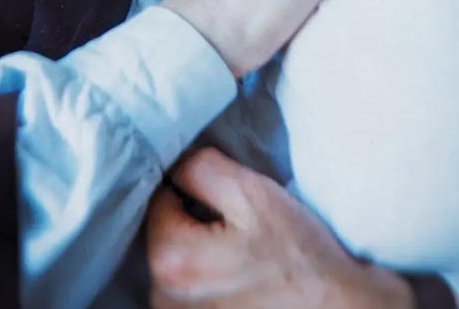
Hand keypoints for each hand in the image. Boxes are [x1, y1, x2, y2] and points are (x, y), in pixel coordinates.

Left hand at [147, 147, 414, 308]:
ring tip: (243, 256)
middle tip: (239, 227)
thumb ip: (201, 168)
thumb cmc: (299, 257)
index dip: (192, 187)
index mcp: (169, 260)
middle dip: (193, 222)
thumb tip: (176, 164)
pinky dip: (209, 282)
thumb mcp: (252, 193)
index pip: (159, 198)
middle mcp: (162, 299)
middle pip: (165, 235)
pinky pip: (190, 296)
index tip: (225, 198)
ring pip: (176, 267)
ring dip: (201, 254)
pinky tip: (242, 281)